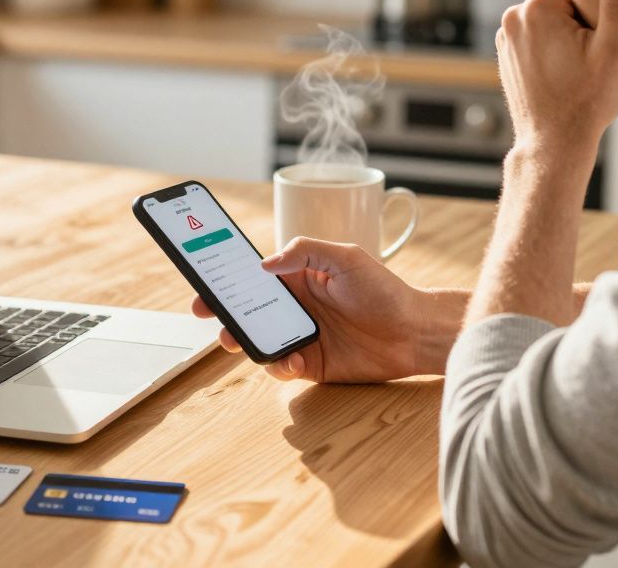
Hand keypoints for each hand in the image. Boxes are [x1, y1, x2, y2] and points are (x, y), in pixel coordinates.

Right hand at [190, 237, 465, 382]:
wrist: (414, 333)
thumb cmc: (384, 290)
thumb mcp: (346, 257)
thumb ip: (304, 252)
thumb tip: (265, 263)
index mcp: (298, 277)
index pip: (254, 276)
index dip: (227, 279)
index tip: (204, 282)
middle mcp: (295, 307)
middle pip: (248, 310)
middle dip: (223, 312)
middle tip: (208, 315)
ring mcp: (301, 335)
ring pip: (259, 339)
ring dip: (243, 341)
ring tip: (237, 341)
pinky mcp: (312, 363)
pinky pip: (282, 366)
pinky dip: (279, 364)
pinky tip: (293, 360)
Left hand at [497, 0, 617, 152]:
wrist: (554, 143)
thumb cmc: (586, 100)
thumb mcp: (613, 49)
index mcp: (537, 7)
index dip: (596, 9)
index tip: (601, 37)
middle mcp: (514, 17)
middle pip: (561, 2)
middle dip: (580, 20)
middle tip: (593, 54)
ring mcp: (505, 37)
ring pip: (549, 21)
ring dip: (566, 35)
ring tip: (579, 67)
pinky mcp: (506, 55)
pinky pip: (537, 39)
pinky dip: (552, 48)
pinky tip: (565, 73)